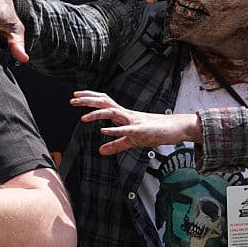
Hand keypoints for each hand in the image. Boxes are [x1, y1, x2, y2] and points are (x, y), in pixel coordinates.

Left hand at [69, 90, 200, 153]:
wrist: (175, 129)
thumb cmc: (155, 131)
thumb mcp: (131, 140)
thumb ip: (115, 145)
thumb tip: (101, 151)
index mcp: (122, 115)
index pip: (103, 102)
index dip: (89, 97)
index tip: (75, 95)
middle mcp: (125, 114)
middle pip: (104, 102)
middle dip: (87, 100)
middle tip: (72, 99)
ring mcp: (133, 120)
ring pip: (112, 112)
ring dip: (96, 114)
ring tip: (82, 118)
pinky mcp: (141, 129)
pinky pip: (125, 129)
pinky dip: (114, 130)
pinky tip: (103, 130)